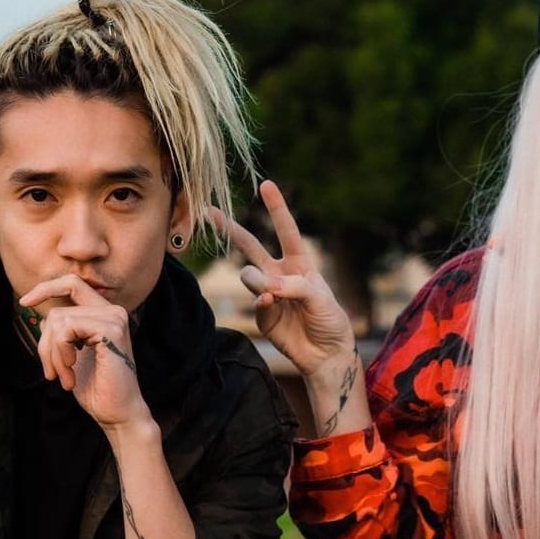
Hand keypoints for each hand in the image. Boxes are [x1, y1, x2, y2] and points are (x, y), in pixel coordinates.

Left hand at [19, 275, 149, 431]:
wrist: (116, 411)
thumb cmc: (96, 387)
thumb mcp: (72, 354)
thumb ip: (63, 332)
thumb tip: (43, 316)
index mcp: (105, 314)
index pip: (72, 284)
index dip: (46, 288)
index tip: (24, 302)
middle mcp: (113, 311)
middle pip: (58, 310)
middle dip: (45, 343)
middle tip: (50, 372)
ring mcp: (114, 318)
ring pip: (59, 320)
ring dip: (53, 354)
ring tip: (63, 376)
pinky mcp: (112, 330)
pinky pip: (67, 329)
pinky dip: (61, 352)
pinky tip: (71, 371)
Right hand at [215, 180, 354, 377]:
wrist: (327, 354)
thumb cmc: (330, 321)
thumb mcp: (320, 297)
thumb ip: (294, 287)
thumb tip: (266, 288)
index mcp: (300, 263)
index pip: (286, 230)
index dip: (277, 207)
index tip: (266, 184)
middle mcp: (281, 274)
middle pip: (251, 246)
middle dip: (230, 228)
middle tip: (209, 211)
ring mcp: (269, 294)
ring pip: (249, 275)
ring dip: (256, 279)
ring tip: (270, 292)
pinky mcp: (263, 315)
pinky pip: (254, 302)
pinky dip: (261, 302)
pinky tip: (270, 304)